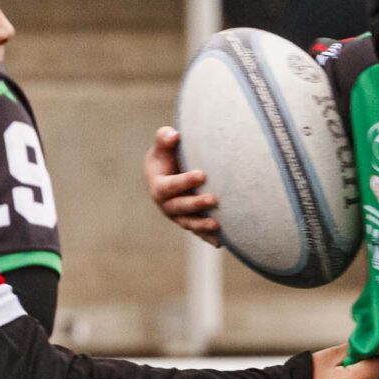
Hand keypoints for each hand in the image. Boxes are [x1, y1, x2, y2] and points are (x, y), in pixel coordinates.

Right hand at [145, 127, 220, 241]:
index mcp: (158, 186)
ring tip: (217, 224)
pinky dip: (208, 237)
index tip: (202, 175)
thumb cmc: (168, 153)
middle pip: (179, 207)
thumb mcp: (163, 143)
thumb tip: (174, 136)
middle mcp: (165, 204)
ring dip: (202, 225)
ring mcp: (177, 216)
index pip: (170, 185)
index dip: (185, 181)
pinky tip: (220, 243)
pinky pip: (198, 232)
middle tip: (213, 199)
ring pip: (188, 223)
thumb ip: (165, 137)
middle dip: (196, 204)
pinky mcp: (188, 222)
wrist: (169, 170)